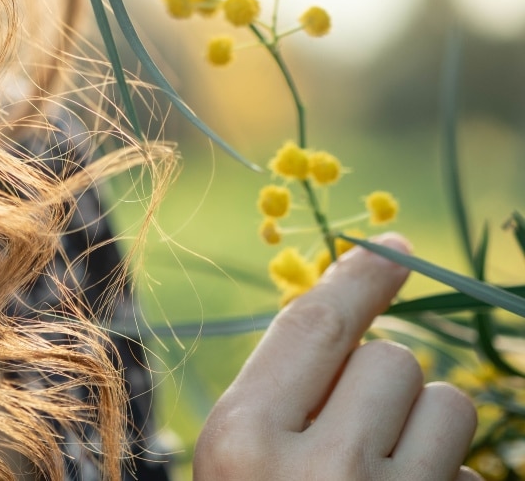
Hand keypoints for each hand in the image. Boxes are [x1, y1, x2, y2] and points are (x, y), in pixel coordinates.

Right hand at [194, 234, 481, 479]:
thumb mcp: (232, 460)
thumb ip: (274, 396)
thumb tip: (349, 316)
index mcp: (244, 440)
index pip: (317, 326)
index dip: (360, 280)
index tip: (392, 249)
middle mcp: (321, 471)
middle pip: (391, 360)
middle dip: (381, 384)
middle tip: (350, 436)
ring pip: (448, 405)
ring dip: (426, 426)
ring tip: (384, 469)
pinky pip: (472, 471)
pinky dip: (446, 477)